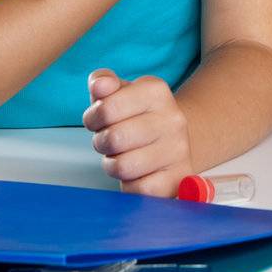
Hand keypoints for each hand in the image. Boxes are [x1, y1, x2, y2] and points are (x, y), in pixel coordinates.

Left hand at [84, 69, 191, 194]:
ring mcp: (178, 149)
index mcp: (156, 91)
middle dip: (102, 143)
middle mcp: (173, 119)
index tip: (99, 120)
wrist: (173, 140)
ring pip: (124, 166)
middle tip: (110, 141)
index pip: (106, 108)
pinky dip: (129, 185)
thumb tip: (99, 85)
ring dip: (114, 165)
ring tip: (122, 156)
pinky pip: (138, 189)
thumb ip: (103, 82)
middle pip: (114, 138)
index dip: (93, 118)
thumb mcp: (119, 93)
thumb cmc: (137, 117)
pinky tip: (136, 174)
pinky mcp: (178, 178)